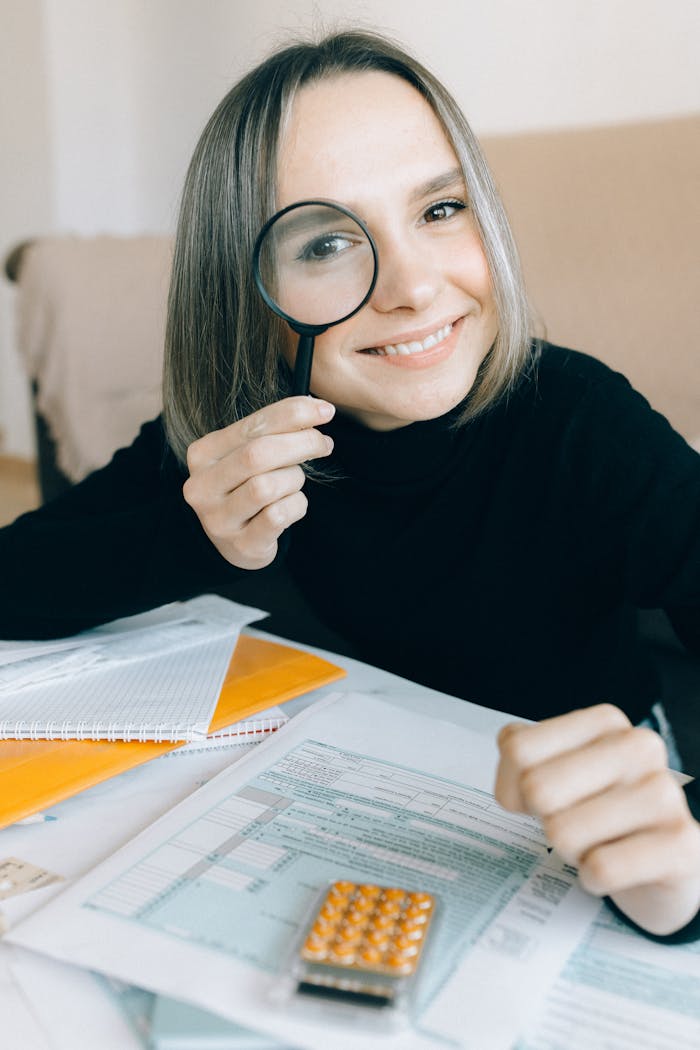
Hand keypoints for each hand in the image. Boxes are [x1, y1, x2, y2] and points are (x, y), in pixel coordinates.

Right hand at [183, 397, 334, 569]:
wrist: (236, 543)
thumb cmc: (247, 487)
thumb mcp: (248, 456)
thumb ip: (273, 432)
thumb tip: (317, 409)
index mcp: (203, 454)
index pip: (252, 425)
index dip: (293, 414)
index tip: (326, 410)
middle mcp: (202, 486)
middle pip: (257, 454)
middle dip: (300, 444)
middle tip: (324, 444)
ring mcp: (219, 519)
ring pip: (267, 487)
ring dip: (294, 479)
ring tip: (296, 481)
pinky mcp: (241, 544)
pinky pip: (278, 516)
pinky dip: (296, 505)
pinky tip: (294, 504)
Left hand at [495, 703, 699, 934]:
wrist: (660, 860)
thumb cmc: (598, 808)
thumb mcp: (553, 771)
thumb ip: (519, 760)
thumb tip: (514, 787)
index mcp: (605, 721)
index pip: (517, 749)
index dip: (513, 785)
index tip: (542, 796)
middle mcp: (639, 747)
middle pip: (537, 789)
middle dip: (545, 819)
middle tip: (575, 822)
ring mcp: (665, 795)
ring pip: (563, 833)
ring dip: (573, 850)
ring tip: (600, 841)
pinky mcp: (681, 845)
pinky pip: (600, 868)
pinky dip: (595, 878)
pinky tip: (617, 865)